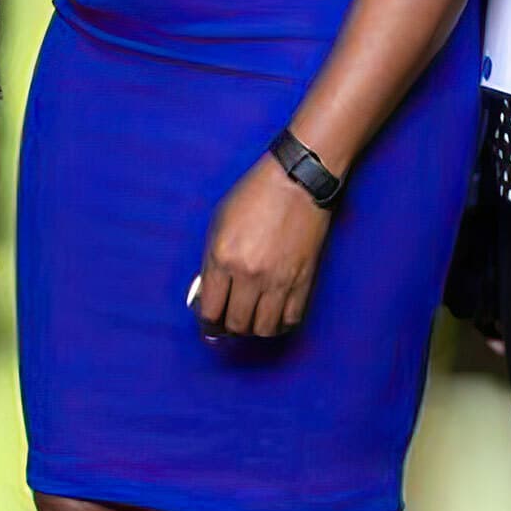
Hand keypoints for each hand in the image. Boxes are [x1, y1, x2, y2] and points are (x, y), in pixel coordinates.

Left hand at [198, 156, 331, 338]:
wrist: (297, 180)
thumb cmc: (254, 194)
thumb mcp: (219, 221)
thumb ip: (211, 260)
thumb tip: (209, 293)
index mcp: (223, 257)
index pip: (210, 311)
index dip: (207, 320)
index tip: (209, 319)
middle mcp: (249, 275)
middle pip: (236, 325)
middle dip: (229, 326)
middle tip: (229, 317)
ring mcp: (278, 281)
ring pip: (263, 330)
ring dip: (254, 328)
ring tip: (251, 317)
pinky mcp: (304, 282)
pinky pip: (290, 321)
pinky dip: (280, 324)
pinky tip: (274, 314)